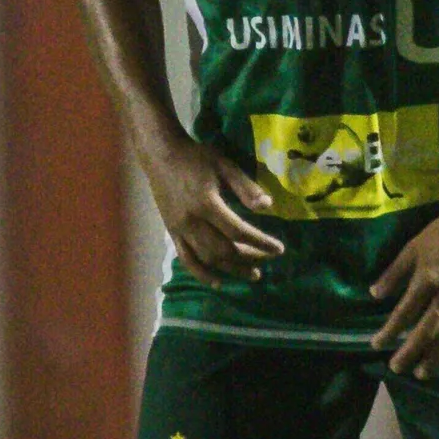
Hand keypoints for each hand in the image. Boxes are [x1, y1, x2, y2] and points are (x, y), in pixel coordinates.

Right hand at [146, 135, 285, 281]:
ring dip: (231, 269)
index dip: (260, 243)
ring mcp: (179, 230)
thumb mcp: (224, 165)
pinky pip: (187, 259)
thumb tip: (267, 206)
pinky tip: (217, 283)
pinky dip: (202, 274)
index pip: (238, 231)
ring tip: (251, 274)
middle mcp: (192, 222)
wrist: (160, 155)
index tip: (279, 249)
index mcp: (207, 204)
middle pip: (224, 250)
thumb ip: (245, 187)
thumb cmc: (195, 157)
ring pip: (207, 258)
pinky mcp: (172, 232)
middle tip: (267, 259)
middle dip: (249, 258)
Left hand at [370, 199, 438, 377]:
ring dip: (435, 356)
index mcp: (427, 279)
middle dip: (410, 351)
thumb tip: (374, 294)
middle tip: (396, 369)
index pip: (405, 312)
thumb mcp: (412, 248)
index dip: (390, 331)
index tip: (377, 344)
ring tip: (422, 373)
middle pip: (427, 329)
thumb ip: (393, 273)